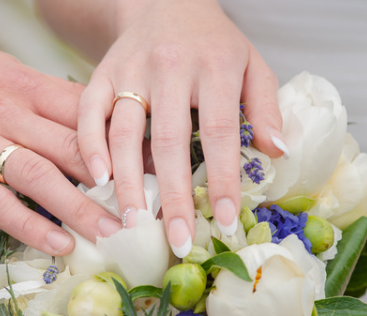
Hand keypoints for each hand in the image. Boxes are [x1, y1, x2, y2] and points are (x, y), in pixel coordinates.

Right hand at [75, 0, 285, 256]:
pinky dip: (91, 145)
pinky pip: (90, 111)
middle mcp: (170, 67)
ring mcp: (131, 70)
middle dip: (172, 195)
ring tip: (131, 223)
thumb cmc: (213, 42)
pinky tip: (97, 179)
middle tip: (177, 240)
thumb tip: (276, 153)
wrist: (165, 2)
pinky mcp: (102, 72)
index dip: (220, 177)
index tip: (222, 218)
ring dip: (127, 181)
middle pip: (169, 138)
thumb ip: (264, 106)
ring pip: (124, 130)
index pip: (218, 130)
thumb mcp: (251, 63)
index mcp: (214, 67)